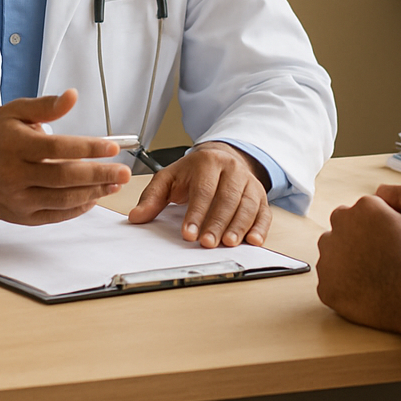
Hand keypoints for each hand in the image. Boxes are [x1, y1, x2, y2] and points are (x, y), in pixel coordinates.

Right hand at [0, 88, 130, 224]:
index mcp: (15, 146)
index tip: (112, 147)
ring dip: (94, 192)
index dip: (88, 148)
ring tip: (115, 184)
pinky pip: (56, 215)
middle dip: (100, 175)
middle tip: (124, 171)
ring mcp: (18, 199)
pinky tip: (94, 197)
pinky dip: (78, 208)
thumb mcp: (14, 112)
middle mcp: (15, 175)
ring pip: (63, 199)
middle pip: (65, 177)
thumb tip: (73, 96)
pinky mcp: (22, 216)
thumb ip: (45, 106)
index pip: (58, 148)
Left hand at [127, 141, 270, 247]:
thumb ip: (152, 197)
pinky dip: (261, 227)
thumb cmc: (194, 172)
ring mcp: (249, 182)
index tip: (188, 233)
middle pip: (227, 198)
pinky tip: (254, 240)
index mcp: (208, 162)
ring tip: (228, 243)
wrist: (222, 157)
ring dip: (239, 226)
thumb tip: (137, 217)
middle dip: (217, 223)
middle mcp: (232, 169)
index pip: (203, 190)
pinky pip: (264, 211)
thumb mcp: (169, 178)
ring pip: (248, 205)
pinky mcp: (261, 195)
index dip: (196, 213)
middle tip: (207, 243)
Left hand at [315, 184, 400, 340]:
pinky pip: (330, 282)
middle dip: (357, 239)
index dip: (376, 227)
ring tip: (374, 275)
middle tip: (381, 258)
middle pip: (342, 229)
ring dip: (346, 260)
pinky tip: (366, 291)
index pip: (360, 212)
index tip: (390, 242)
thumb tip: (380, 191)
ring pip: (332, 254)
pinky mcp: (327, 288)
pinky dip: (343, 286)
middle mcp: (340, 228)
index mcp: (363, 208)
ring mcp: (330, 259)